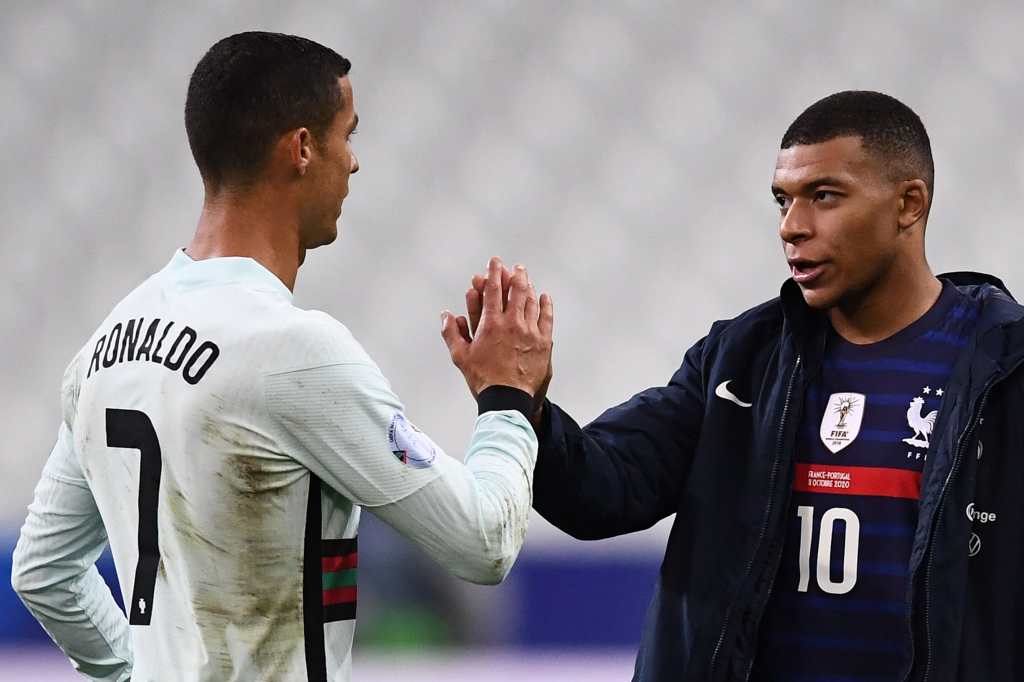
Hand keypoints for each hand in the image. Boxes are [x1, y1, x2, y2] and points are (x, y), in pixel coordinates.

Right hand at [441, 257, 552, 399]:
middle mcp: (512, 323)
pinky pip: (546, 318)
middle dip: (514, 275)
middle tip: (515, 267)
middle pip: (516, 291)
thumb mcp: (460, 356)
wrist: (508, 398)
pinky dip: (545, 305)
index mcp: (491, 323)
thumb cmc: (483, 379)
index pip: (493, 290)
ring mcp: (530, 332)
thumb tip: (446, 315)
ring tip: (526, 278)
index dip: (494, 273)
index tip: (495, 262)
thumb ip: (451, 333)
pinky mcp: (543, 342)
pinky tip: (544, 297)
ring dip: (528, 287)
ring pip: (531, 302)